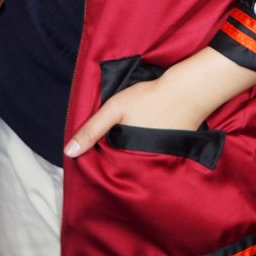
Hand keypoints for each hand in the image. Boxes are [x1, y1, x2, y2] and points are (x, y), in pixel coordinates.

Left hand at [64, 46, 255, 156]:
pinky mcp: (172, 150)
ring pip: (139, 158)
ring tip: (130, 134)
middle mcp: (144, 161)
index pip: (108, 163)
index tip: (94, 146)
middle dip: (116, 156)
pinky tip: (147, 132)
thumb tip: (69, 152)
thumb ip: (92, 129)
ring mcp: (160, 157)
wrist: (186, 91)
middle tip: (114, 138)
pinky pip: (154, 153)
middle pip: (124, 162)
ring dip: (133, 151)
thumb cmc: (150, 98)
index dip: (99, 155)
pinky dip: (148, 146)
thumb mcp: (115, 109)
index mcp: (128, 154)